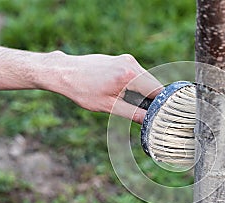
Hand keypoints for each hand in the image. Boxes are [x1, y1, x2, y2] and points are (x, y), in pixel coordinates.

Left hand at [46, 52, 161, 123]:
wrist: (63, 72)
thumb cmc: (83, 90)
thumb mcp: (109, 106)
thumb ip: (133, 113)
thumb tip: (150, 121)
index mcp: (129, 75)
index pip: (157, 90)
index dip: (161, 104)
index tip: (161, 115)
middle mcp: (130, 64)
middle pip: (153, 84)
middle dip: (152, 98)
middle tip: (147, 113)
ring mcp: (126, 59)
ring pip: (145, 78)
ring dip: (144, 91)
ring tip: (132, 104)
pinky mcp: (120, 59)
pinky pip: (136, 73)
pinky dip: (136, 84)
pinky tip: (123, 93)